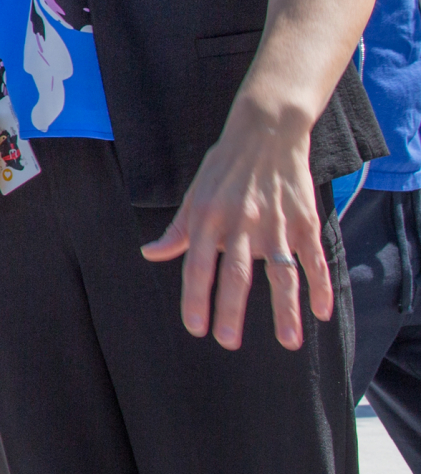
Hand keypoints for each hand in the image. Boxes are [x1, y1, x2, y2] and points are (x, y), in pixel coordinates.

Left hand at [141, 105, 331, 349]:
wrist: (266, 130)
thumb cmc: (224, 166)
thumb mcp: (194, 194)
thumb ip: (178, 230)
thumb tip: (151, 254)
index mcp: (208, 218)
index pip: (198, 266)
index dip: (196, 298)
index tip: (196, 329)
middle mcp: (240, 223)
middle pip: (236, 274)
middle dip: (231, 310)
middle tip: (228, 342)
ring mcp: (276, 223)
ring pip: (281, 273)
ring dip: (285, 309)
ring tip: (288, 342)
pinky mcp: (304, 220)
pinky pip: (314, 258)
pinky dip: (321, 285)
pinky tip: (321, 312)